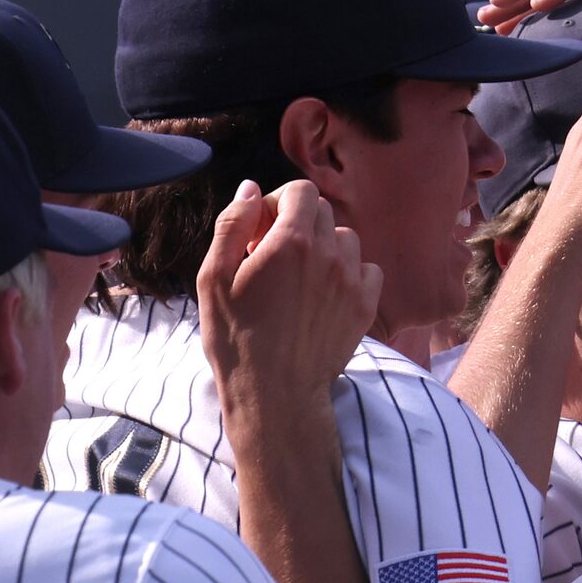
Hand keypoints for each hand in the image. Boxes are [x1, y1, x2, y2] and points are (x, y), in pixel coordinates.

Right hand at [199, 179, 379, 422]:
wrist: (275, 393)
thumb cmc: (235, 337)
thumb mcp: (214, 277)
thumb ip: (233, 224)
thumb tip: (251, 189)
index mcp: (291, 242)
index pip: (301, 191)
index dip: (278, 202)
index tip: (261, 228)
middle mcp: (329, 255)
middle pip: (323, 212)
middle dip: (297, 222)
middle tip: (274, 254)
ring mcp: (352, 281)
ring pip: (346, 239)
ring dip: (324, 247)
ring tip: (300, 275)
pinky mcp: (366, 307)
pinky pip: (368, 270)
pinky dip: (349, 273)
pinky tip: (325, 292)